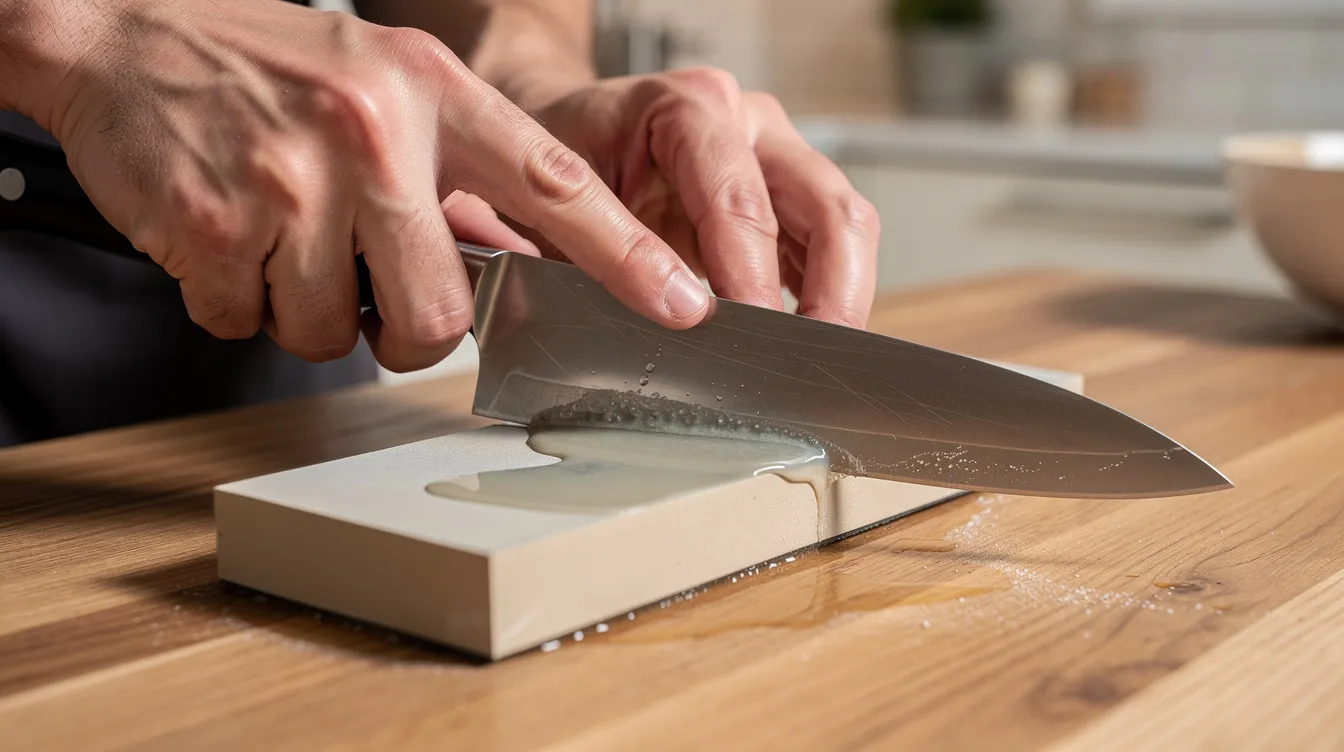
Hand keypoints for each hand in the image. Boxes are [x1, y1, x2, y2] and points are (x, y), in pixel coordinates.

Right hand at [14, 0, 711, 371]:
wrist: (125, 33)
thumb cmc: (275, 70)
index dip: (624, 255)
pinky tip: (224, 233)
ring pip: (333, 332)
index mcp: (430, 94)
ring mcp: (288, 180)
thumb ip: (456, 170)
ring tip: (279, 231)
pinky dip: (235, 301)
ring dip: (306, 308)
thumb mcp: (387, 87)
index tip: (686, 305)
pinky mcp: (211, 224)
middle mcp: (371, 134)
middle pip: (438, 314)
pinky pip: (248, 325)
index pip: (553, 183)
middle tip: (365, 279)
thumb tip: (517, 272)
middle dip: (405, 326)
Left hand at [517, 67, 880, 328]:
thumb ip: (613, 252)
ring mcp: (773, 155)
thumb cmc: (550, 159)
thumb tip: (680, 312)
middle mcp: (745, 122)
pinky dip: (824, 296)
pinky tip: (804, 340)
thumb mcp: (557, 203)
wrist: (549, 135)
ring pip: (845, 225)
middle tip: (809, 359)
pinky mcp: (782, 197)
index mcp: (687, 107)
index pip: (741, 199)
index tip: (753, 336)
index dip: (752, 275)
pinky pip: (826, 247)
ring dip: (839, 298)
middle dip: (830, 291)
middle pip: (826, 204)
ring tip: (813, 360)